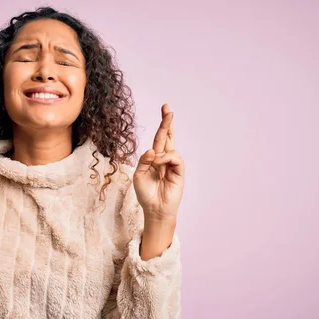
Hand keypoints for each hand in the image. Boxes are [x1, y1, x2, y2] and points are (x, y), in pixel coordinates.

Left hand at [133, 103, 184, 220]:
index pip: (159, 138)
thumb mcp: (138, 175)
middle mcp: (164, 159)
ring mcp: (173, 165)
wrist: (154, 209)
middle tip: (167, 108)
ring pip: (171, 148)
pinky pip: (175, 158)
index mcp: (154, 159)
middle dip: (167, 123)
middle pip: (168, 137)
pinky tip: (160, 163)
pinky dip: (166, 158)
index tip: (165, 109)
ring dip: (161, 152)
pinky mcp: (179, 172)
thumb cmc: (146, 194)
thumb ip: (144, 161)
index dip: (163, 125)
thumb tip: (153, 150)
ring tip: (155, 163)